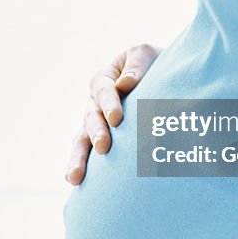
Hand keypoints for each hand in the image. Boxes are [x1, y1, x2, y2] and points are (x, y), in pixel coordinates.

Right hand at [64, 43, 161, 185]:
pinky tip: (76, 184)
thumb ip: (137, 65)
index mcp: (104, 79)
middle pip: (90, 118)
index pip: (103, 90)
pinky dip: (82, 168)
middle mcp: (95, 103)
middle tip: (103, 147)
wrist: (162, 81)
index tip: (117, 119)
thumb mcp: (146, 55)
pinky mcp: (101, 143)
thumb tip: (125, 84)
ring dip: (79, 158)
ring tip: (75, 177)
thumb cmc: (154, 65)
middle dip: (96, 133)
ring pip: (81, 141)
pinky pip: (88, 156)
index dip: (109, 103)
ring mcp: (95, 125)